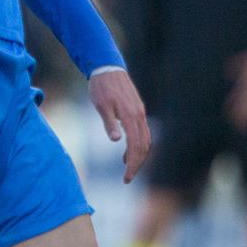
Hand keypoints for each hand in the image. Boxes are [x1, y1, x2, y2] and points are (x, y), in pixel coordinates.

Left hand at [88, 69, 150, 183]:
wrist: (107, 68)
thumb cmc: (101, 87)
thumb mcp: (101, 105)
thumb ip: (109, 123)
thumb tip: (116, 140)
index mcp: (131, 116)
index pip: (136, 146)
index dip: (133, 164)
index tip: (126, 178)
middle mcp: (139, 115)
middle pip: (144, 146)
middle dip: (137, 164)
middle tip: (127, 178)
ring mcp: (140, 112)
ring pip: (145, 139)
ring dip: (139, 155)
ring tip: (127, 168)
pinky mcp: (137, 110)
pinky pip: (142, 132)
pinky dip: (138, 145)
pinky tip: (126, 152)